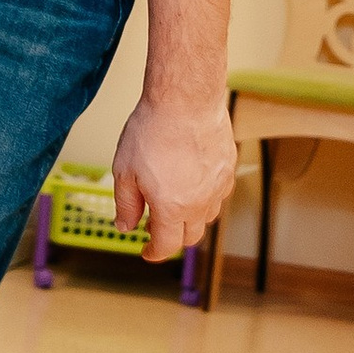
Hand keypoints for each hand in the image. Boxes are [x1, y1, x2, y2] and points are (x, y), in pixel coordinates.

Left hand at [111, 92, 238, 261]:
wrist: (185, 100)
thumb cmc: (152, 131)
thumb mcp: (125, 171)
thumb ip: (126, 205)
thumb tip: (126, 227)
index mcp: (172, 208)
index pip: (167, 245)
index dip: (154, 252)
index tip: (146, 250)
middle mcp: (200, 203)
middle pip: (190, 237)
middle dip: (172, 236)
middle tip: (154, 224)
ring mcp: (218, 187)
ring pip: (207, 216)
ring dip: (190, 218)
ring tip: (173, 200)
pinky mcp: (228, 169)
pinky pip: (219, 194)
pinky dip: (205, 197)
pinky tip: (191, 181)